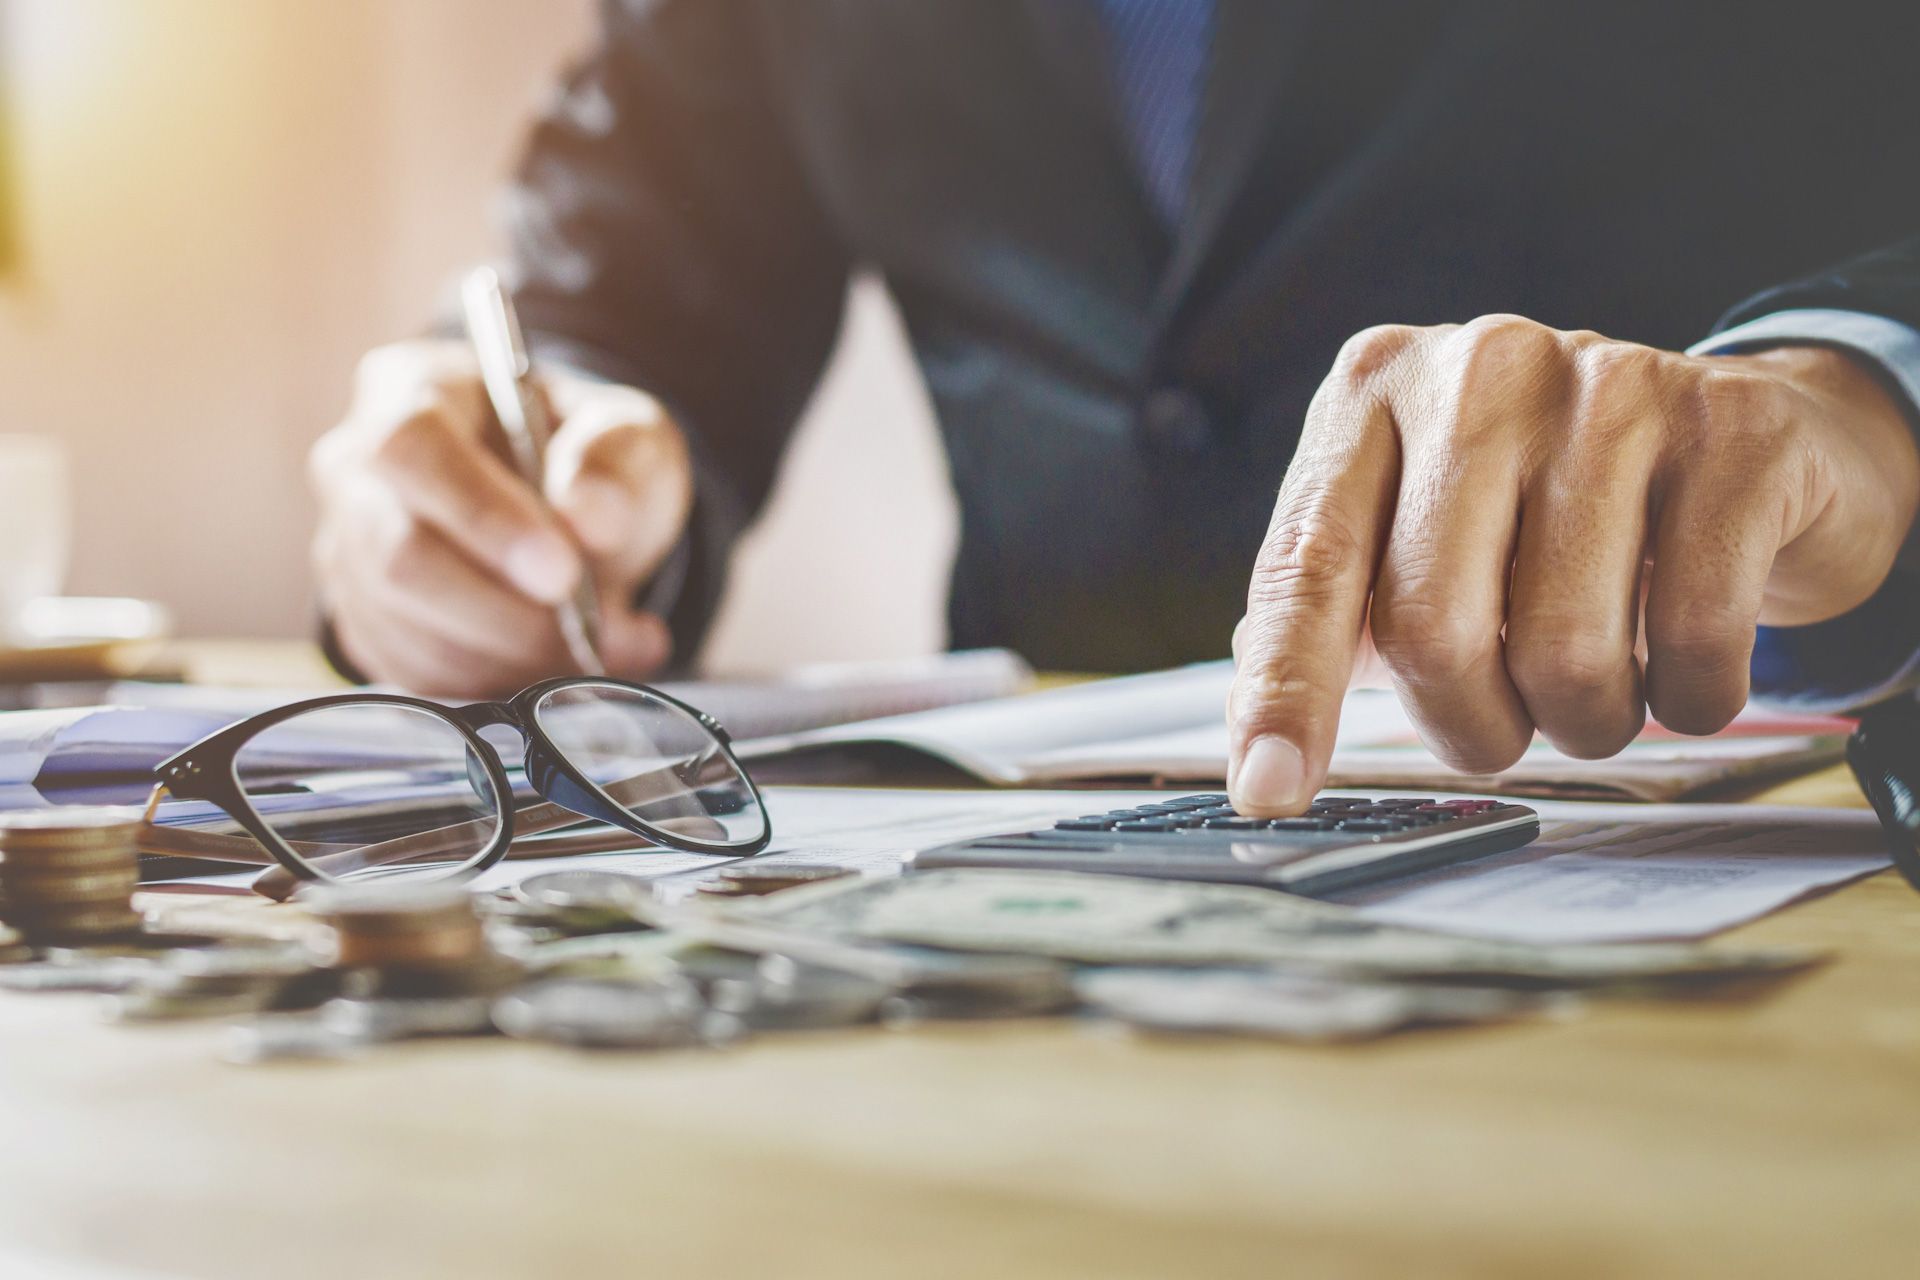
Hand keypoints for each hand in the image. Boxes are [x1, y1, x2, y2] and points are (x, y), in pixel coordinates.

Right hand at [310, 339, 692, 695]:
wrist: (574, 511)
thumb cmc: (586, 457)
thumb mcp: (629, 434)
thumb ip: (615, 461)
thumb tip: (592, 518)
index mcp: (407, 389)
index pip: (413, 448)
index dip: (482, 516)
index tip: (562, 571)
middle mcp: (356, 471)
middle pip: (399, 556)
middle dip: (508, 612)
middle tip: (600, 629)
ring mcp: (349, 551)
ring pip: (409, 629)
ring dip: (515, 656)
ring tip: (605, 646)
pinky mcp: (365, 622)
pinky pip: (416, 674)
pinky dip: (498, 683)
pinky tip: (561, 664)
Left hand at [1228, 315, 1919, 814]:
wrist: (1742, 437)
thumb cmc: (1545, 507)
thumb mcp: (1414, 529)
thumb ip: (1330, 613)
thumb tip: (1261, 737)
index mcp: (1372, 393)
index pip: (1308, 565)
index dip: (1287, 692)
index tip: (1270, 791)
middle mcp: (1479, 370)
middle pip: (1431, 627)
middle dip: (1469, 727)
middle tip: (1500, 730)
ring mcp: (1611, 387)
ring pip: (1562, 648)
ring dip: (1583, 721)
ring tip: (1598, 688)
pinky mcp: (1732, 428)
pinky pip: (1693, 635)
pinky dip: (1689, 697)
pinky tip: (1685, 668)